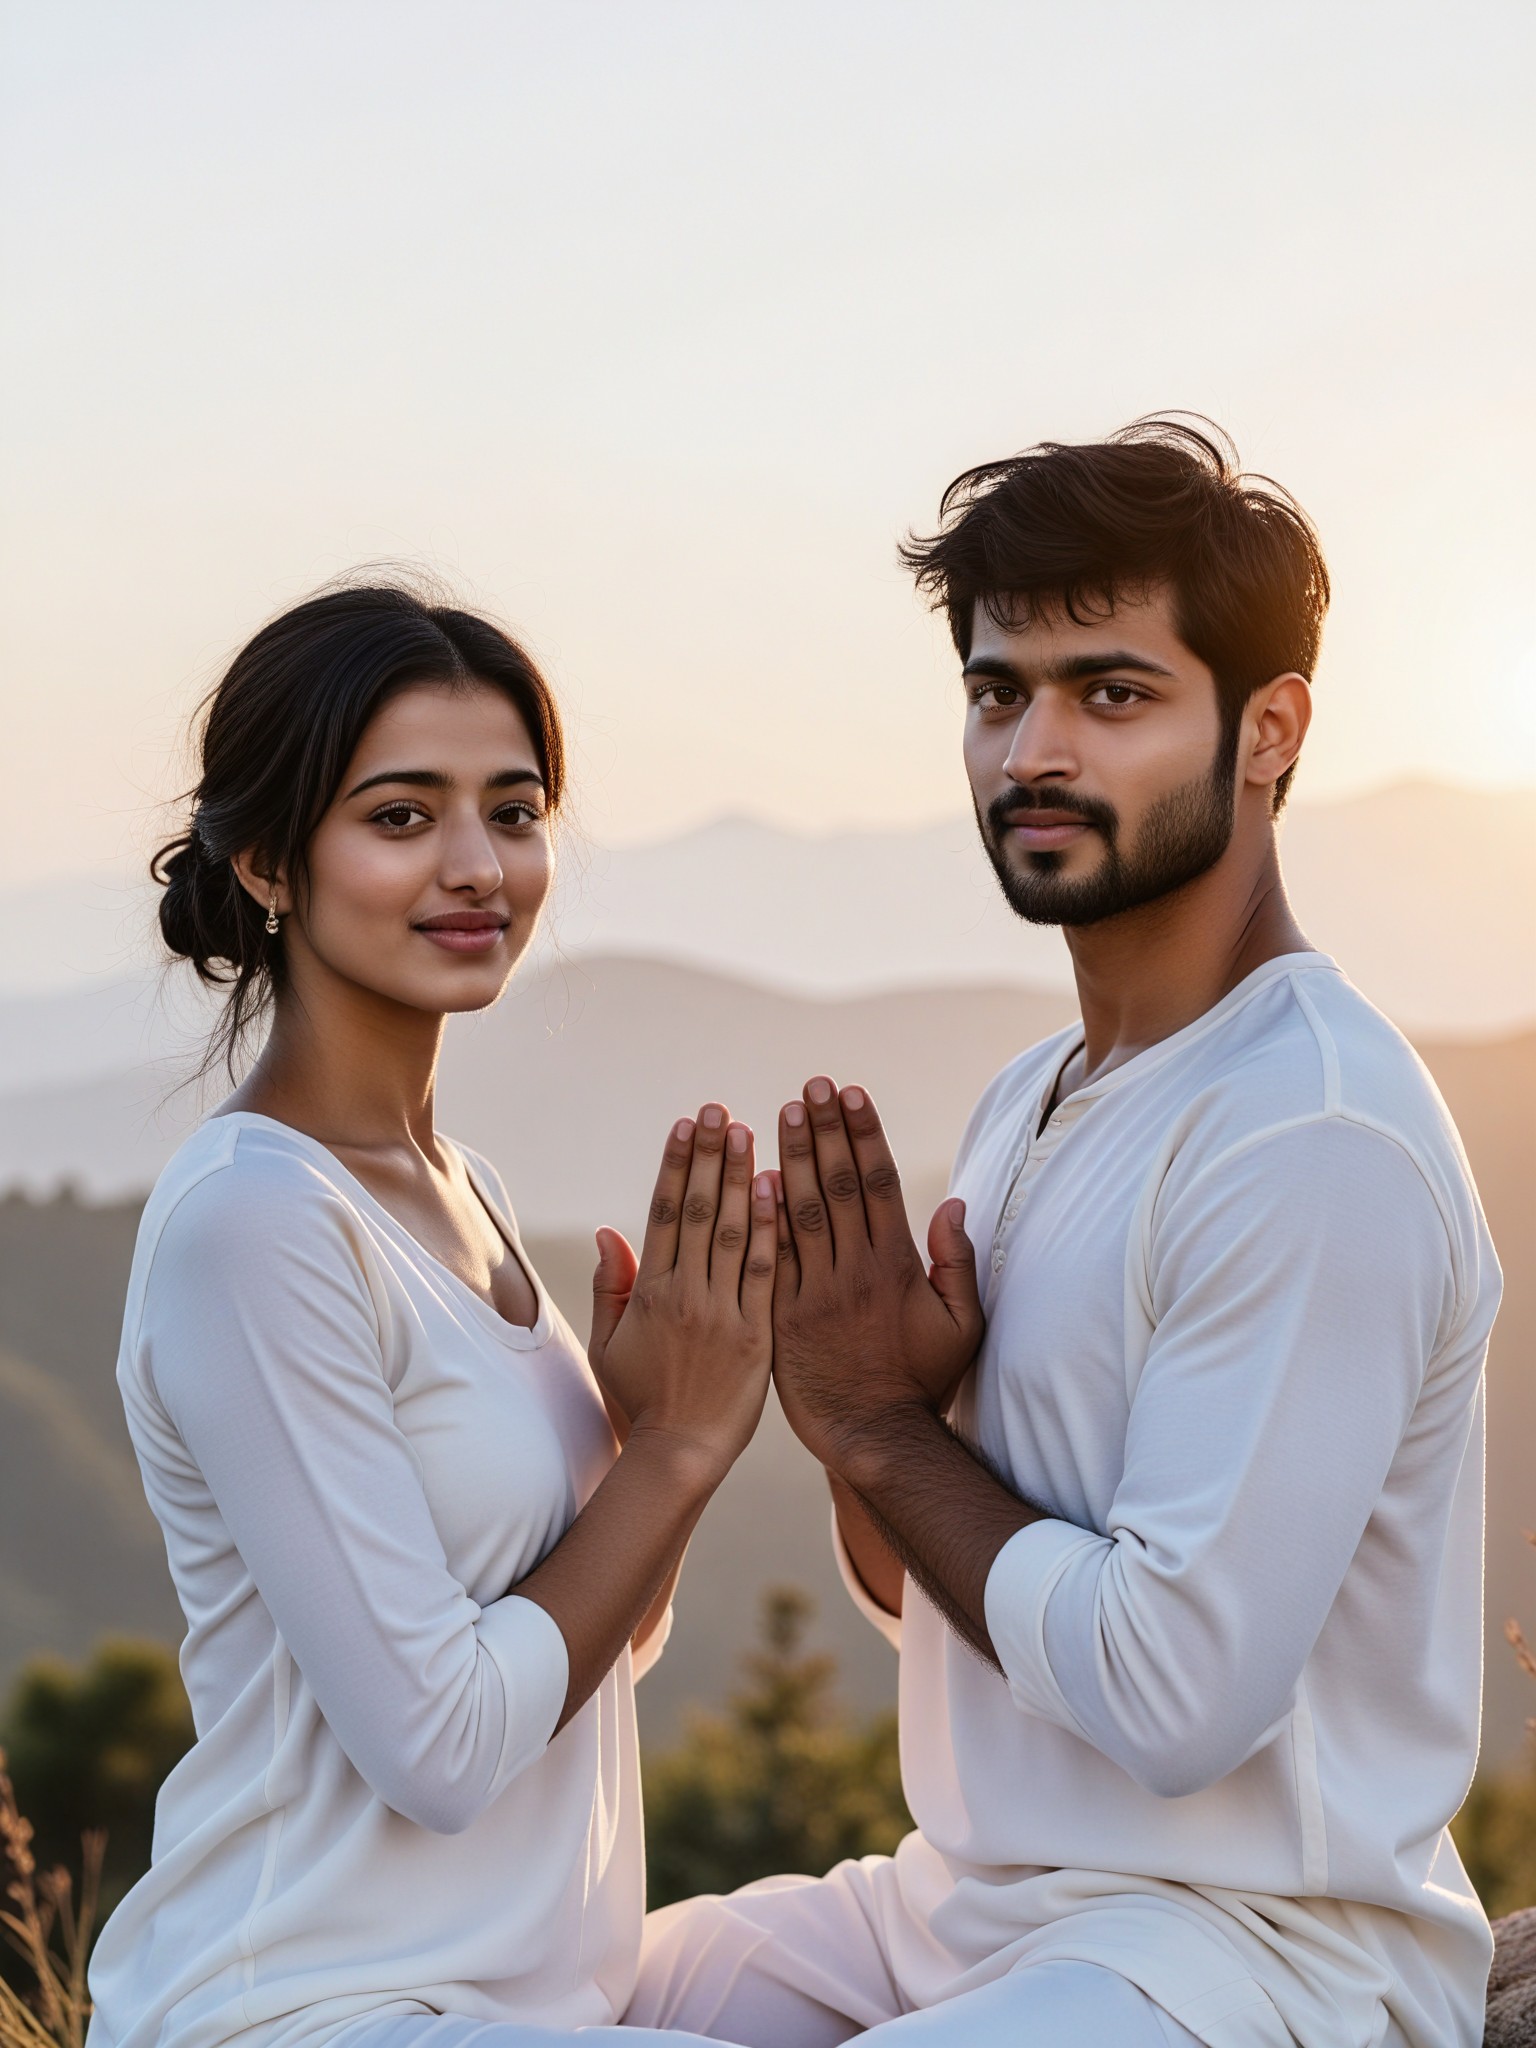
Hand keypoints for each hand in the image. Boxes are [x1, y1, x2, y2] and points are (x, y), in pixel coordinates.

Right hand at [588, 1105, 776, 1490]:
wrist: (678, 1455)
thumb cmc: (640, 1401)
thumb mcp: (609, 1345)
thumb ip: (611, 1286)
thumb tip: (607, 1231)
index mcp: (650, 1293)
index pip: (664, 1213)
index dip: (676, 1164)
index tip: (686, 1124)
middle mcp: (684, 1295)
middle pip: (699, 1212)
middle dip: (708, 1156)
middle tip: (719, 1111)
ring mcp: (722, 1314)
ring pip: (733, 1233)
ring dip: (740, 1178)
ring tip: (747, 1132)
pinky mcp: (756, 1336)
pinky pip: (765, 1274)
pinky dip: (770, 1230)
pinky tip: (776, 1189)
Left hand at [772, 1078, 983, 1482]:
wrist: (873, 1436)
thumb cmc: (923, 1379)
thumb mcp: (961, 1325)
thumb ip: (956, 1263)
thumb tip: (954, 1204)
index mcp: (896, 1264)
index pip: (877, 1182)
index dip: (864, 1134)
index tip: (852, 1093)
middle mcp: (854, 1270)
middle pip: (836, 1185)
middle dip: (825, 1131)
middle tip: (812, 1086)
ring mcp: (815, 1292)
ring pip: (800, 1212)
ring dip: (792, 1157)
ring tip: (784, 1113)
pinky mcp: (783, 1315)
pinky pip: (771, 1257)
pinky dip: (763, 1215)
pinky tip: (754, 1177)